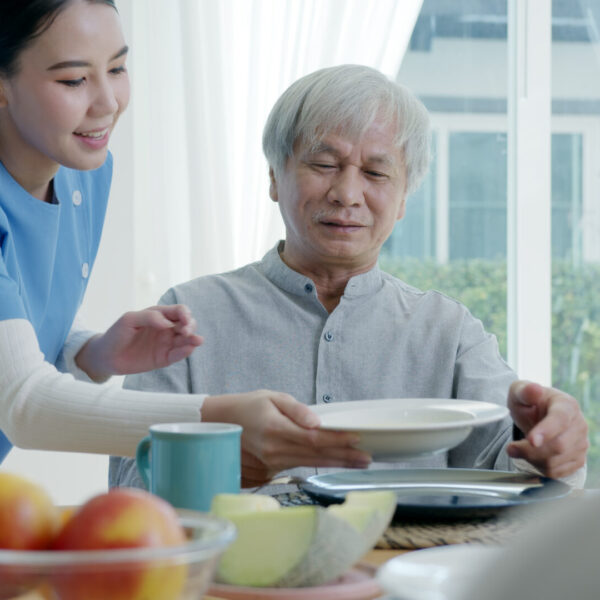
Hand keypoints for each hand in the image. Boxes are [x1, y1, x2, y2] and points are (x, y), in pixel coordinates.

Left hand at [75, 305, 202, 381]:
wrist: (106, 356)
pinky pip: (178, 355)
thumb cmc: (116, 334)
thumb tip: (169, 323)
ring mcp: (166, 344)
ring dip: (193, 339)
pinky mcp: (164, 358)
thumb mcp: (129, 319)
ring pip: (186, 340)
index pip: (179, 311)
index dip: (185, 314)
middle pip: (187, 324)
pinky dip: (185, 352)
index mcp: (159, 315)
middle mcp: (166, 329)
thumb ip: (149, 317)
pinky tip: (189, 349)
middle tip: (186, 332)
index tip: (184, 320)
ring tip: (197, 341)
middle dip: (191, 326)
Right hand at [201, 391, 371, 486]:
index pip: (314, 439)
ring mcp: (272, 462)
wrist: (220, 423)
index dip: (337, 440)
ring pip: (310, 464)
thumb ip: (296, 410)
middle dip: (344, 456)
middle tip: (367, 458)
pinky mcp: (271, 469)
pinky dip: (319, 463)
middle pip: (316, 455)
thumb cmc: (248, 406)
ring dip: (336, 462)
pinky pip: (300, 466)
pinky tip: (335, 461)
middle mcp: (275, 450)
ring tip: (358, 462)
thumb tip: (317, 422)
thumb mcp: (272, 398)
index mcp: (276, 430)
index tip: (357, 438)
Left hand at [506, 380, 588, 478]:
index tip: (531, 440)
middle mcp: (578, 425)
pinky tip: (532, 456)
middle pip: (559, 446)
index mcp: (566, 405)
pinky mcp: (577, 460)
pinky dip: (539, 467)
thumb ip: (525, 391)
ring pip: (556, 462)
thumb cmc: (528, 403)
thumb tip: (534, 389)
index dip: (546, 431)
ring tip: (521, 448)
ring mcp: (580, 444)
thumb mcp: (520, 392)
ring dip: (532, 460)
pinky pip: (557, 472)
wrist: (536, 415)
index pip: (560, 420)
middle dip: (530, 450)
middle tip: (512, 448)